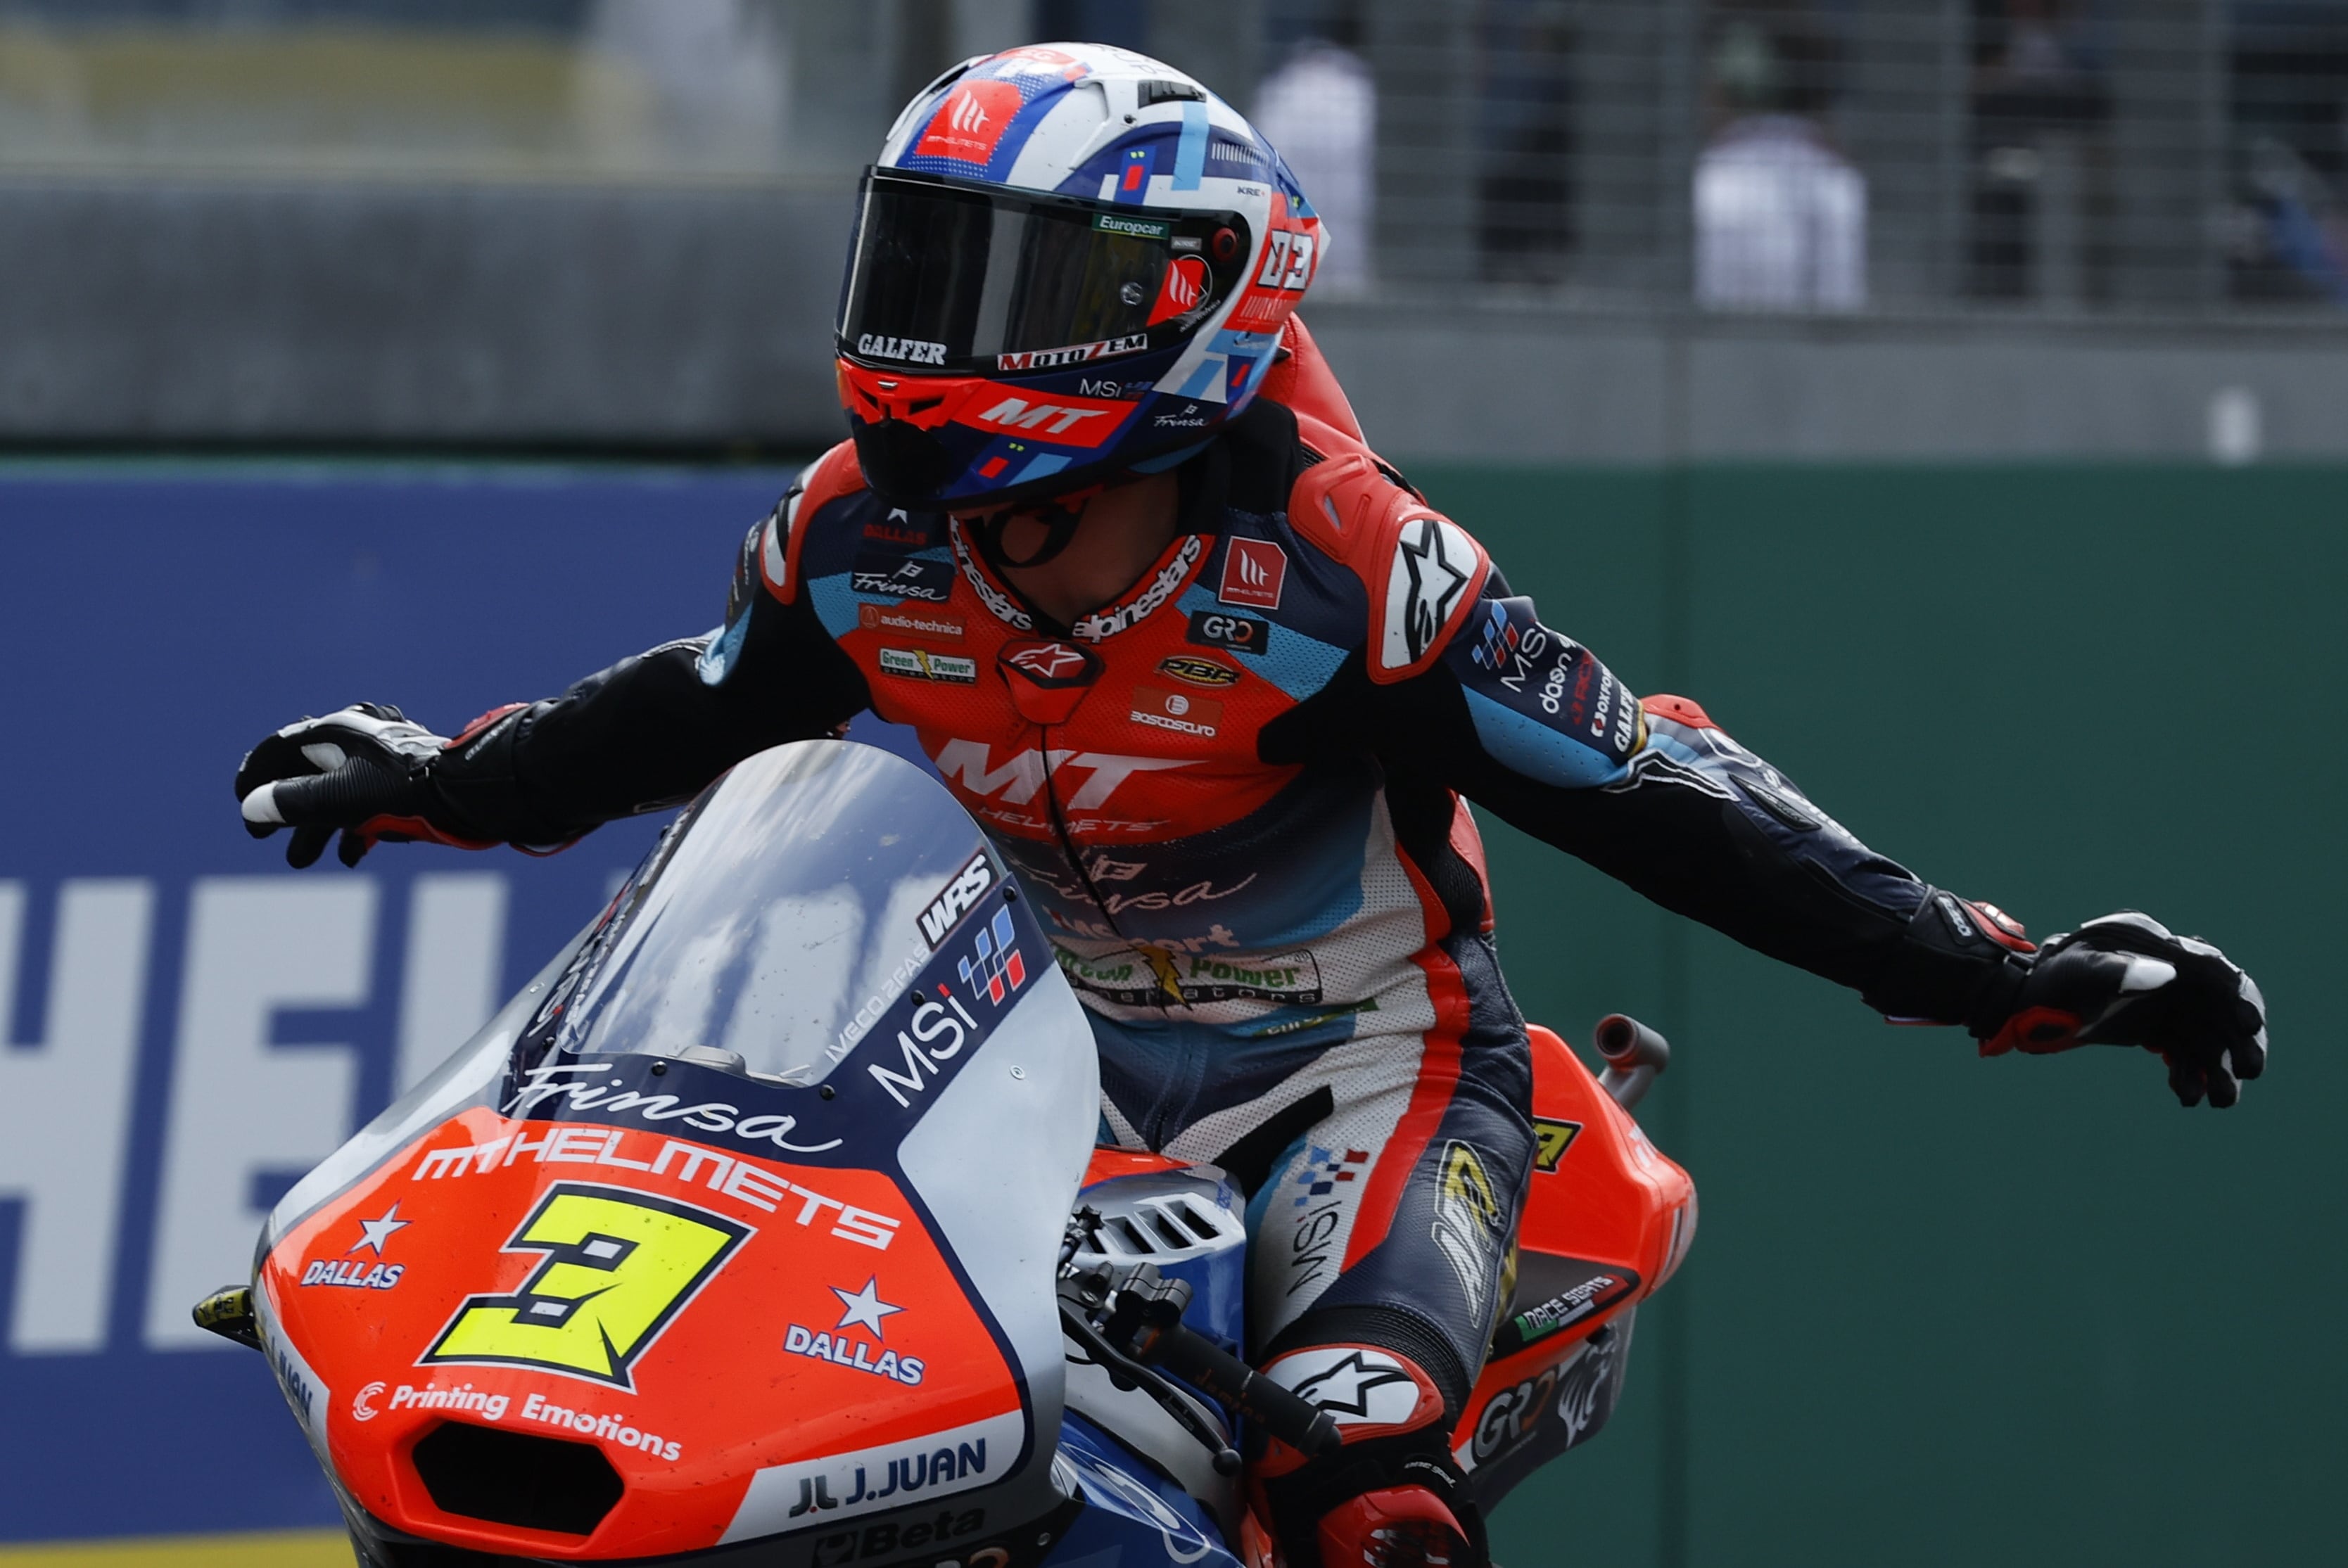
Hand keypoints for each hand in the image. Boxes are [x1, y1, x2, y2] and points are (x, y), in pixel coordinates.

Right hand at [235, 704, 488, 867]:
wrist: (469, 791)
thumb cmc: (404, 789)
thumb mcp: (341, 797)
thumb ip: (293, 802)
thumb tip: (253, 806)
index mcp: (336, 733)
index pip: (282, 749)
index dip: (256, 776)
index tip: (242, 803)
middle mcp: (357, 743)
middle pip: (308, 776)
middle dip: (285, 812)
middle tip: (262, 837)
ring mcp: (382, 763)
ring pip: (338, 796)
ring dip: (316, 830)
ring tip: (301, 862)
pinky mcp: (405, 784)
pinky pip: (369, 806)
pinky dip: (355, 831)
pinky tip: (351, 857)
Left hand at [1980, 912, 2267, 1107]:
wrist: (2024, 1003)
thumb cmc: (2049, 979)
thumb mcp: (2077, 971)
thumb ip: (2117, 970)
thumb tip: (2164, 974)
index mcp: (2159, 951)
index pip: (2212, 973)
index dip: (2235, 997)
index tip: (2248, 1024)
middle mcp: (2171, 978)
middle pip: (2220, 1008)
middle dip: (2240, 1039)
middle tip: (2252, 1069)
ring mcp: (2165, 1005)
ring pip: (2206, 1037)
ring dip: (2219, 1068)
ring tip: (2223, 1100)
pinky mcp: (2154, 1029)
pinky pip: (2183, 1055)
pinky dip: (2189, 1075)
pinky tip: (2188, 1098)